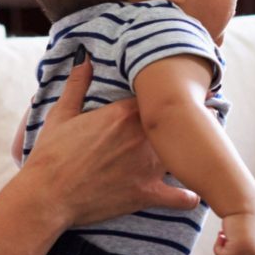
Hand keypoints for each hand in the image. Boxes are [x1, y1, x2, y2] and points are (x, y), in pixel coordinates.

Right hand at [17, 54, 199, 226]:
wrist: (47, 195)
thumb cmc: (51, 155)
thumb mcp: (61, 114)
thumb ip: (76, 84)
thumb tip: (83, 57)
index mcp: (125, 113)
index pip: (159, 97)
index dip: (169, 97)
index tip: (180, 96)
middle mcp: (143, 137)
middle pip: (180, 122)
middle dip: (194, 120)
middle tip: (207, 118)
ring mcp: (148, 166)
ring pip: (185, 155)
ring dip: (193, 153)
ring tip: (202, 150)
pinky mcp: (147, 194)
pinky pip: (180, 197)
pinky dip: (187, 197)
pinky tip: (192, 195)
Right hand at [215, 210, 254, 254]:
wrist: (241, 201)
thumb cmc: (244, 215)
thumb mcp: (252, 235)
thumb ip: (250, 251)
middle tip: (225, 241)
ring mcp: (253, 252)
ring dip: (223, 248)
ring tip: (225, 232)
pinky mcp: (240, 249)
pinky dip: (217, 246)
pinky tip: (220, 233)